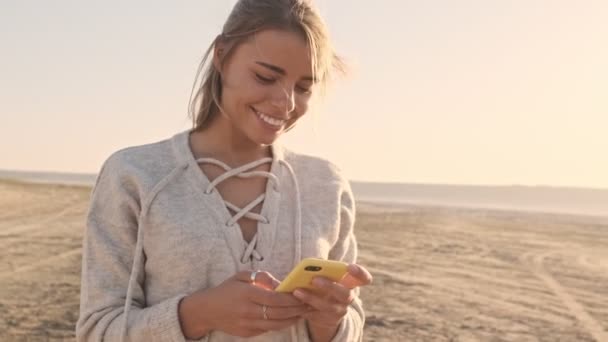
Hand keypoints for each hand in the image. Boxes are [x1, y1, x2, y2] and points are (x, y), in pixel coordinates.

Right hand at [179, 270, 308, 338]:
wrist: (206, 310)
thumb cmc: (226, 290)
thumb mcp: (242, 276)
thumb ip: (262, 277)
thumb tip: (280, 283)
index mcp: (247, 294)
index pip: (275, 298)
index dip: (291, 298)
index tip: (303, 294)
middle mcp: (248, 310)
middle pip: (279, 312)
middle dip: (296, 309)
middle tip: (310, 304)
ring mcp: (247, 324)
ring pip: (276, 324)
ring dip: (292, 319)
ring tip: (304, 313)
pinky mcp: (247, 333)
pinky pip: (268, 329)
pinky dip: (280, 324)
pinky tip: (289, 318)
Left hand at [292, 264, 372, 339]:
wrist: (323, 310)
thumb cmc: (324, 286)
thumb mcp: (326, 276)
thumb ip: (323, 268)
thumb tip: (313, 263)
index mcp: (350, 283)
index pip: (364, 279)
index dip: (360, 273)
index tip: (350, 267)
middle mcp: (348, 298)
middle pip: (345, 293)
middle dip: (330, 286)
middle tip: (314, 279)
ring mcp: (339, 310)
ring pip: (329, 306)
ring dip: (312, 298)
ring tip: (297, 291)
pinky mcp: (328, 320)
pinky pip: (317, 314)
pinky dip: (305, 307)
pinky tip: (295, 301)